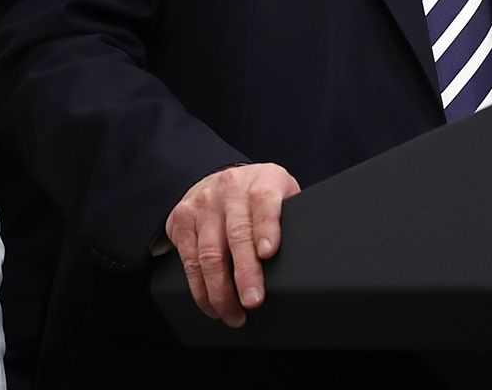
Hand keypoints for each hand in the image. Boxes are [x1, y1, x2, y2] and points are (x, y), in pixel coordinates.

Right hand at [165, 163, 300, 327]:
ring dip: (221, 291)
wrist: (217, 177)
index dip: (267, 228)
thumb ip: (289, 216)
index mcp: (262, 180)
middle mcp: (230, 188)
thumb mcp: (281, 192)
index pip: (264, 201)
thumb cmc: (257, 193)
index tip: (269, 253)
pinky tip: (212, 304)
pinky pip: (189, 261)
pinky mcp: (182, 221)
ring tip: (234, 314)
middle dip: (245, 273)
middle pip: (237, 234)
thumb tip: (309, 254)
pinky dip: (201, 289)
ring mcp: (203, 204)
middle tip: (253, 301)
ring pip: (209, 254)